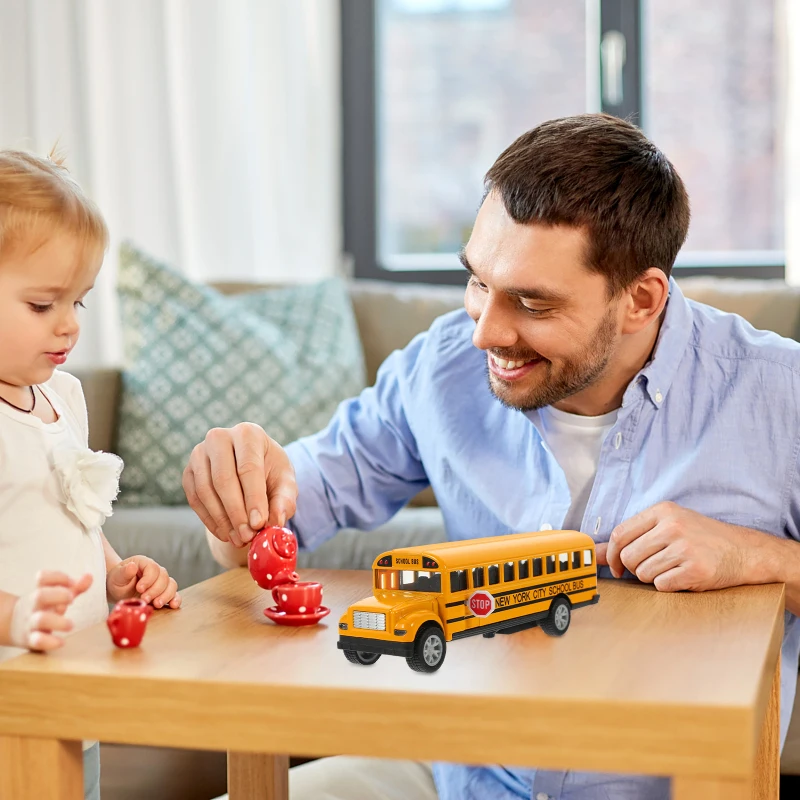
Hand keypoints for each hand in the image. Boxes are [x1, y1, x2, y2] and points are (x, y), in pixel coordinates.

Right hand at [10, 571, 92, 651]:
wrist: (13, 625)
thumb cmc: (43, 606)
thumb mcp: (56, 595)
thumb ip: (74, 587)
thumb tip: (90, 576)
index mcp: (40, 591)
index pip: (42, 577)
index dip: (58, 577)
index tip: (72, 583)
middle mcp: (34, 605)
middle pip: (40, 596)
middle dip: (58, 595)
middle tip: (72, 599)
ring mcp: (31, 622)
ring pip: (40, 620)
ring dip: (57, 621)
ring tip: (71, 625)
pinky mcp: (30, 639)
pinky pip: (37, 640)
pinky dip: (49, 642)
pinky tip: (61, 642)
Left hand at [107, 556, 180, 607]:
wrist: (118, 590)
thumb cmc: (117, 581)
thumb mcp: (117, 577)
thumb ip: (124, 572)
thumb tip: (132, 566)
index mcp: (144, 563)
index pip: (153, 568)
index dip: (148, 579)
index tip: (139, 589)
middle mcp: (155, 571)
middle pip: (163, 577)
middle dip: (155, 590)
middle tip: (144, 599)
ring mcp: (161, 582)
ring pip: (171, 585)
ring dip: (166, 595)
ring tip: (156, 604)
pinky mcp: (163, 593)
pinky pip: (174, 594)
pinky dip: (175, 599)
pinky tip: (173, 605)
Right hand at [182, 423, 297, 547]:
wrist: (249, 469)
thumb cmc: (270, 473)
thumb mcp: (285, 483)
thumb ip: (285, 500)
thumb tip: (276, 521)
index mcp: (248, 433)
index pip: (248, 467)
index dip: (253, 498)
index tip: (259, 524)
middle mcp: (219, 437)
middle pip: (223, 479)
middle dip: (236, 513)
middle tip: (247, 536)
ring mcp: (199, 453)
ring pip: (206, 491)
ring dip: (222, 520)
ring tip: (239, 539)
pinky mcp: (188, 471)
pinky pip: (195, 499)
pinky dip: (210, 521)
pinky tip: (226, 534)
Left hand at [596, 502, 747, 591]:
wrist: (744, 551)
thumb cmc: (701, 538)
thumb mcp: (668, 527)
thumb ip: (632, 537)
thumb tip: (597, 552)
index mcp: (663, 511)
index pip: (620, 533)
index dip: (613, 554)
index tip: (617, 566)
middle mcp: (672, 526)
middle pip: (629, 556)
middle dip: (634, 569)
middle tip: (651, 568)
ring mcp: (685, 548)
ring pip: (644, 573)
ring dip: (653, 577)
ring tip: (671, 569)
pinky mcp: (695, 570)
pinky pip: (662, 585)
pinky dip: (668, 586)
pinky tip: (682, 577)